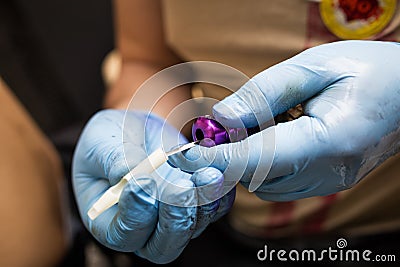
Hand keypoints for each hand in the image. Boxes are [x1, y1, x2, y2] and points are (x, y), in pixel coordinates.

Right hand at [72, 110, 234, 262]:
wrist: (138, 130)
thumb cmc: (110, 139)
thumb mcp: (102, 143)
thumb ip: (114, 161)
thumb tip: (131, 177)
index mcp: (109, 220)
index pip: (123, 235)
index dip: (135, 216)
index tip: (144, 183)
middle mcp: (143, 228)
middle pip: (164, 245)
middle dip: (175, 217)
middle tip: (181, 186)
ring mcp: (173, 218)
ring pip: (194, 227)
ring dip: (203, 202)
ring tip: (207, 174)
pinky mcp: (197, 204)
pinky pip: (215, 207)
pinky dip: (219, 191)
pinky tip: (217, 169)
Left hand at [169, 40, 399, 200]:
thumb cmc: (370, 70)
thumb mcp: (316, 66)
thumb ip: (265, 93)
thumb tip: (221, 118)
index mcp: (329, 141)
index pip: (257, 161)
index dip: (217, 158)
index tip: (188, 152)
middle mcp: (329, 173)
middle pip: (256, 176)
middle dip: (230, 152)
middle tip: (223, 122)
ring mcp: (328, 182)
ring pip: (264, 182)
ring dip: (248, 156)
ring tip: (264, 120)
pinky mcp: (324, 181)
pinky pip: (279, 180)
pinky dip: (265, 161)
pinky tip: (277, 132)